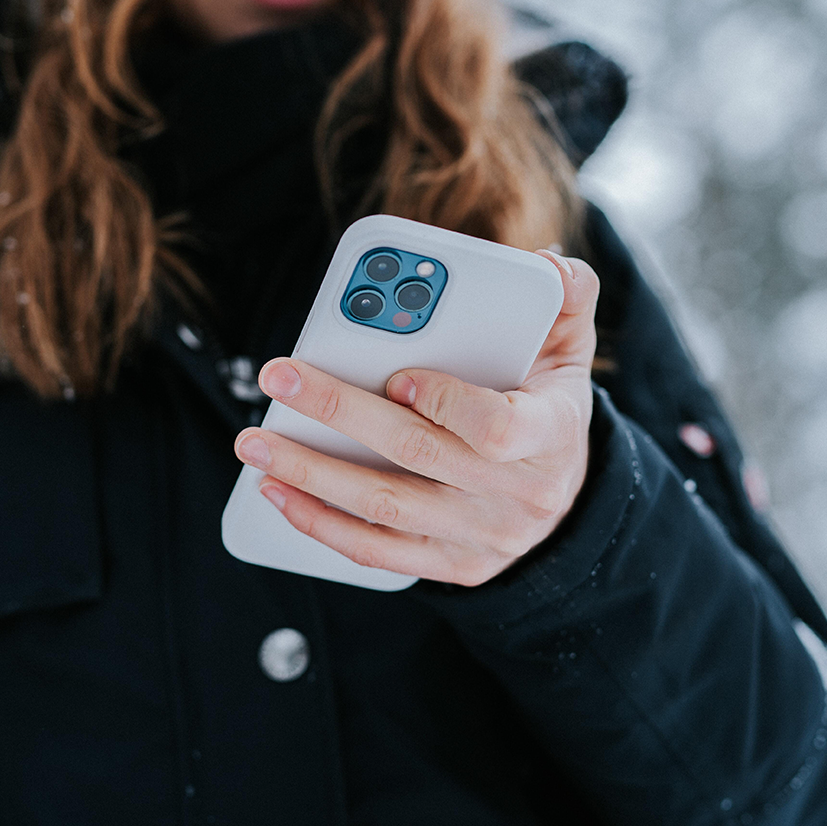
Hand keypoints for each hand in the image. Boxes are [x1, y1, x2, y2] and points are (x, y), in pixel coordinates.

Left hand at [233, 251, 599, 586]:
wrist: (560, 502)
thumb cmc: (549, 412)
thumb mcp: (570, 353)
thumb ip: (567, 298)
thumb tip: (545, 260)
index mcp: (551, 435)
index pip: (499, 428)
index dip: (446, 403)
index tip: (396, 375)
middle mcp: (518, 496)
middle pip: (418, 456)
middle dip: (340, 412)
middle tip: (278, 379)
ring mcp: (482, 537)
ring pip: (385, 507)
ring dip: (311, 474)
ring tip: (256, 442)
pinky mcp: (450, 565)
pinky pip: (378, 551)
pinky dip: (321, 524)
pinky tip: (278, 492)